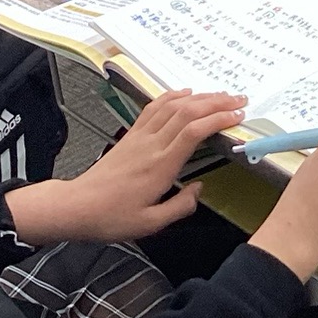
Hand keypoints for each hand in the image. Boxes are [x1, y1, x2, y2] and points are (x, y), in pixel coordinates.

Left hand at [6, 89, 246, 245]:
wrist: (77, 207)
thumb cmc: (112, 218)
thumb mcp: (150, 224)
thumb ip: (180, 207)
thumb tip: (199, 189)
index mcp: (160, 166)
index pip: (193, 132)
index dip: (218, 119)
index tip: (238, 117)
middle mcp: (152, 144)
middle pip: (187, 112)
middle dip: (217, 102)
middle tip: (240, 100)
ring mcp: (140, 136)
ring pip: (173, 106)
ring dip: (200, 96)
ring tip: (221, 94)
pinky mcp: (131, 134)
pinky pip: (154, 107)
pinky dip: (172, 96)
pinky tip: (185, 93)